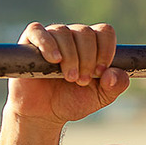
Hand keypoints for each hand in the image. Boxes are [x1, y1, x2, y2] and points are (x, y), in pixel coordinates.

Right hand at [6, 22, 129, 124]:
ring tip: (69, 77)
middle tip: (82, 80)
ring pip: (63, 32)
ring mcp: (51, 38)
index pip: (104, 32)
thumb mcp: (100, 97)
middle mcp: (72, 37)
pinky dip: (47, 44)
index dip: (106, 50)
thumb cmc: (71, 101)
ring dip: (70, 56)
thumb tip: (114, 73)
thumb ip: (116, 86)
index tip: (100, 71)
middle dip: (87, 58)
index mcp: (92, 45)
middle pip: (85, 32)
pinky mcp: (29, 42)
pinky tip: (54, 60)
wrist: (43, 114)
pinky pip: (37, 30)